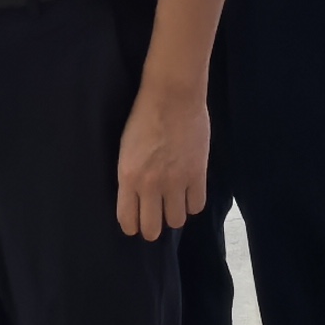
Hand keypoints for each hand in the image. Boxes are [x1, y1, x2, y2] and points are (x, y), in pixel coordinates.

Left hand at [115, 78, 210, 238]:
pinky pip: (197, 205)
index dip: (132, 226)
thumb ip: (131, 177)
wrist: (171, 95)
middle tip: (155, 218)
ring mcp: (176, 181)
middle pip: (153, 229)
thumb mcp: (126, 150)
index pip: (128, 221)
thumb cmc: (144, 117)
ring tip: (173, 203)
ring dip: (174, 214)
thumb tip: (137, 198)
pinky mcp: (197, 174)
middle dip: (152, 228)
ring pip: (177, 220)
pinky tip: (189, 193)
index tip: (136, 223)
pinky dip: (193, 203)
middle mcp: (151, 184)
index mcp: (128, 177)